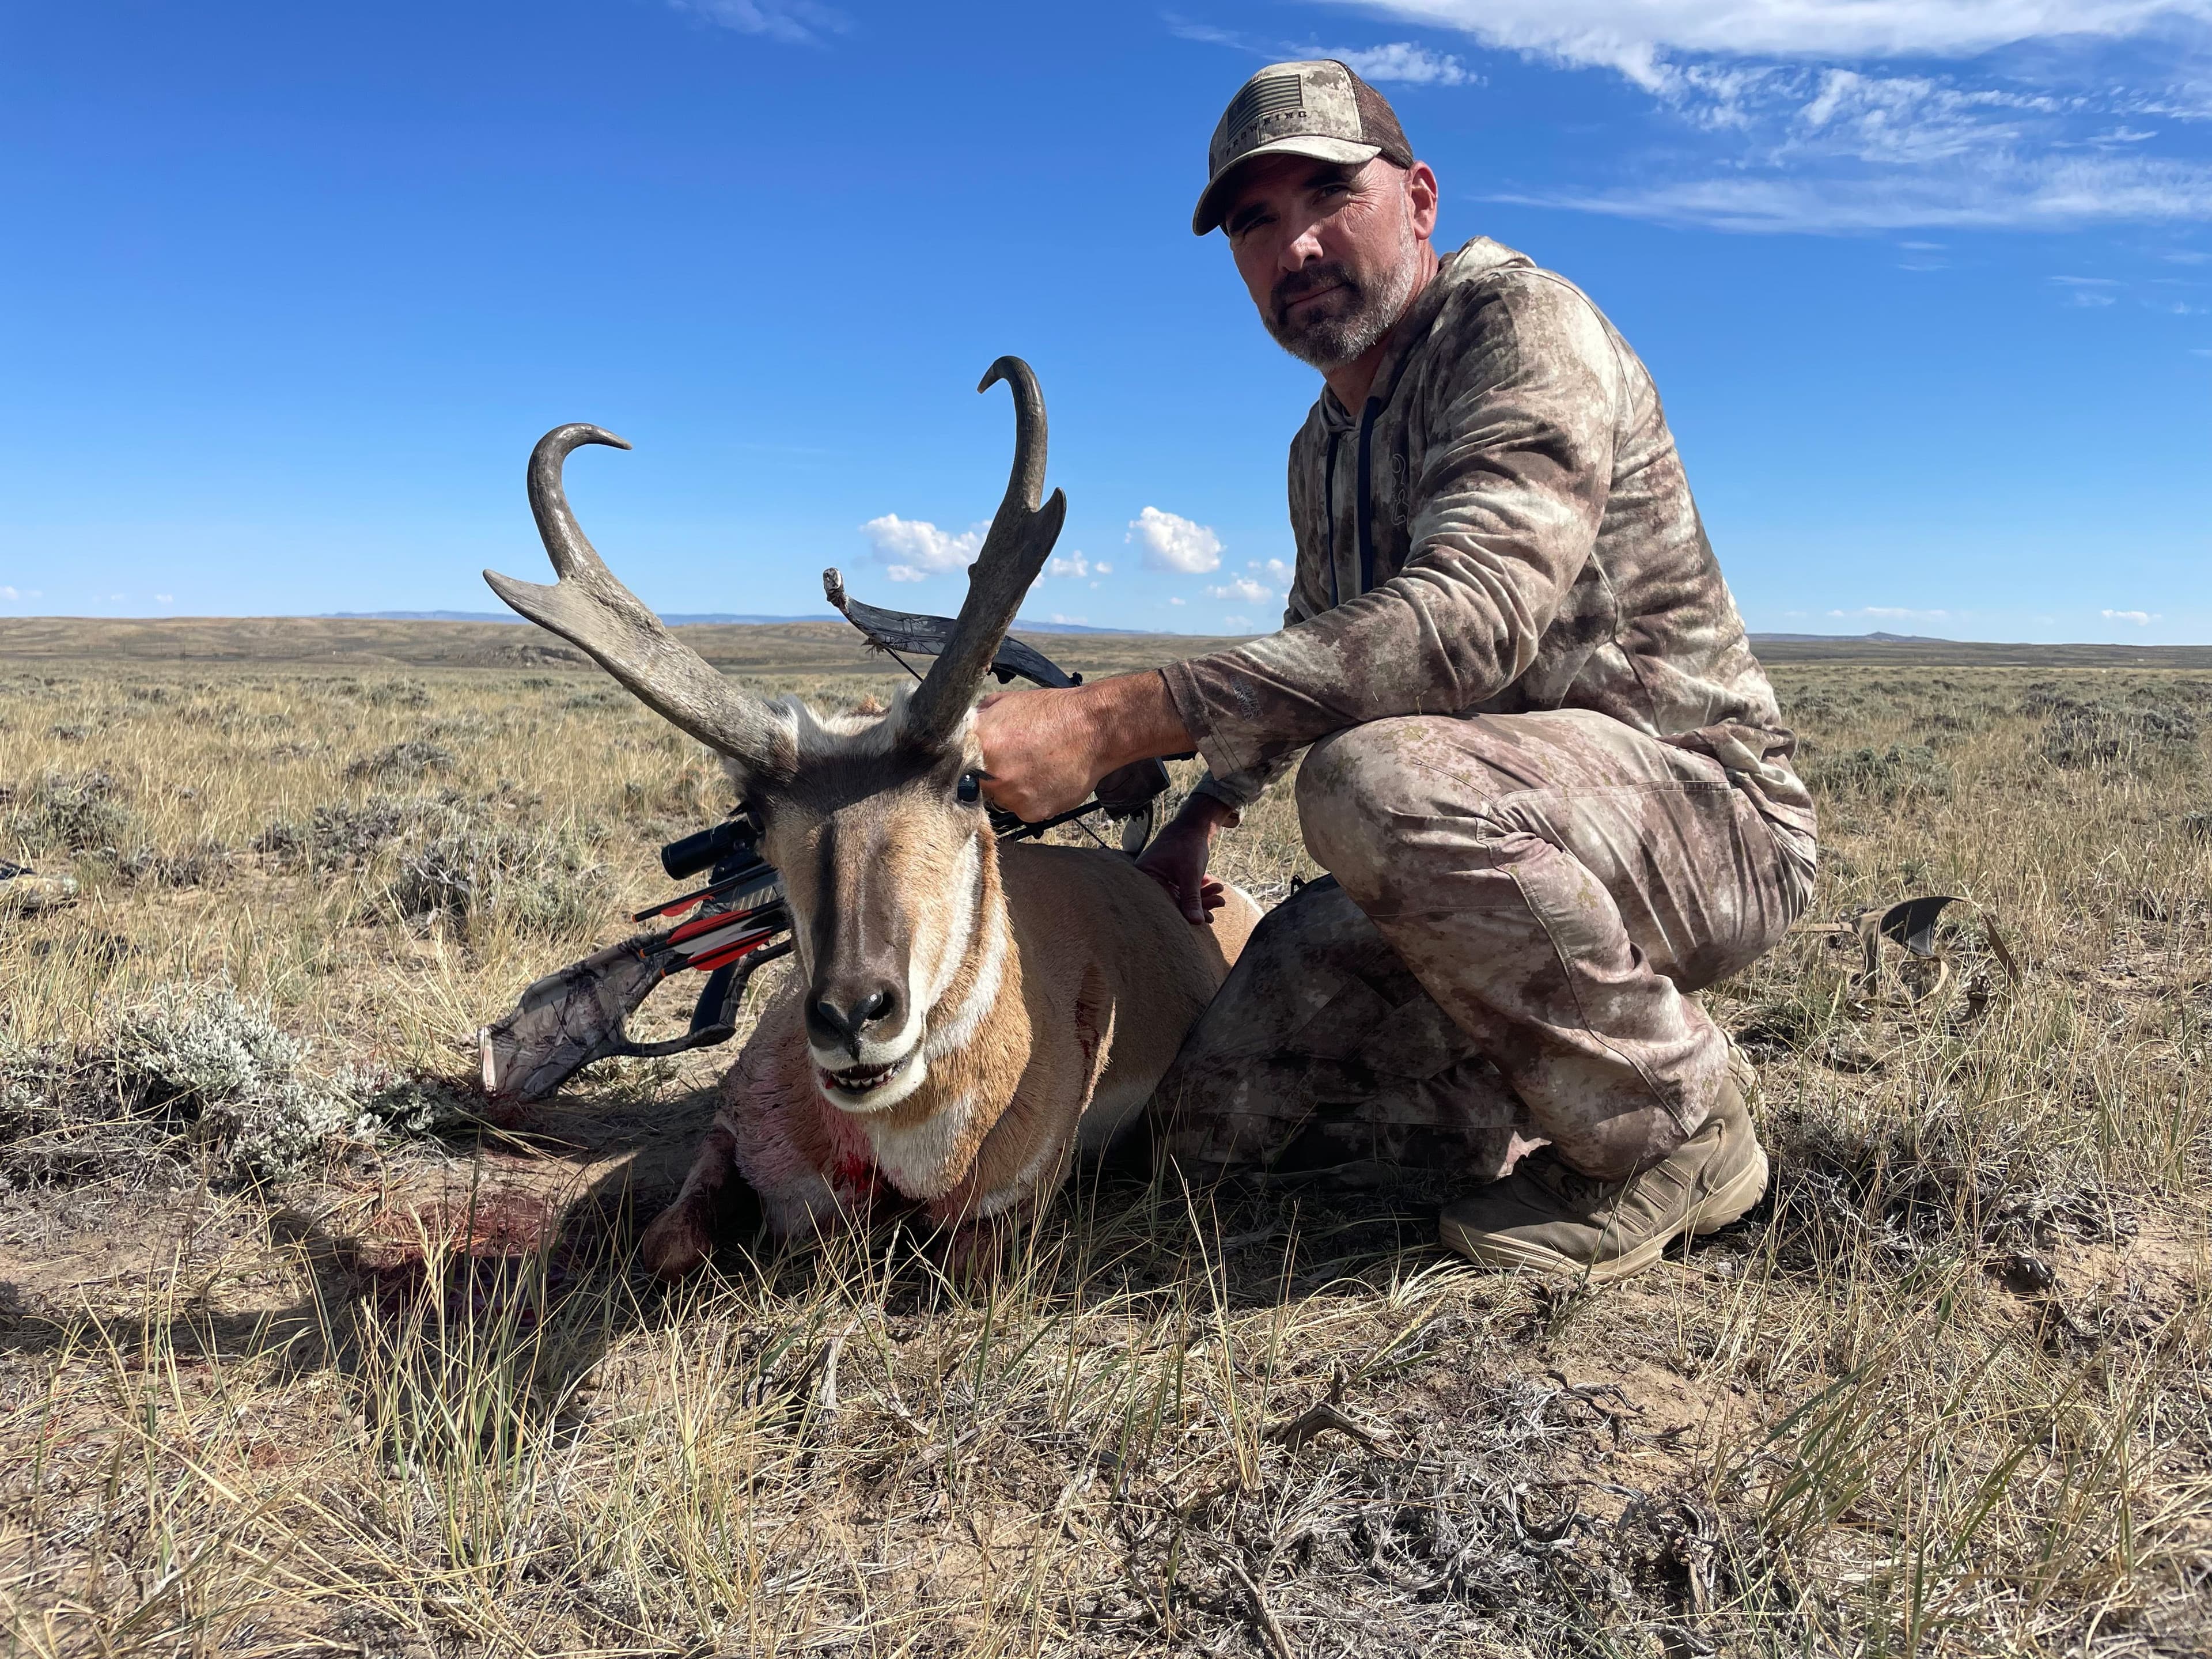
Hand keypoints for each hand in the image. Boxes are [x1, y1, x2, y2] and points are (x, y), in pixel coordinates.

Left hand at [973, 671, 1195, 822]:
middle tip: (1009, 760)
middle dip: (986, 774)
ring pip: (999, 799)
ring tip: (1033, 766)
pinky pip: (1023, 808)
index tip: (968, 761)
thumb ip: (976, 721)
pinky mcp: (1033, 812)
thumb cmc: (1051, 712)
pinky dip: (1031, 797)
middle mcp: (992, 775)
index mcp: (980, 743)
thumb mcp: (1004, 704)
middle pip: (974, 785)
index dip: (959, 763)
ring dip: (1010, 787)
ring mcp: (1013, 797)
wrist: (1095, 727)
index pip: (952, 763)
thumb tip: (954, 731)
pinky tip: (1045, 777)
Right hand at [1136, 796, 1234, 924]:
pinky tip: (1214, 887)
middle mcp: (1148, 877)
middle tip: (1219, 904)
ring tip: (1220, 894)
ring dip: (1202, 895)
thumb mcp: (1191, 874)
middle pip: (1174, 900)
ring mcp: (1159, 876)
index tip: (1208, 918)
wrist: (1193, 823)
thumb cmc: (1187, 844)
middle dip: (1200, 902)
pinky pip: (1183, 887)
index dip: (1186, 913)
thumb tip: (1197, 922)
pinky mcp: (1169, 874)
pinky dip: (1198, 888)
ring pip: (1181, 894)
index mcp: (1145, 876)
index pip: (1165, 903)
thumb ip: (1192, 899)